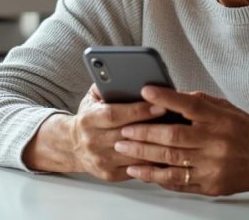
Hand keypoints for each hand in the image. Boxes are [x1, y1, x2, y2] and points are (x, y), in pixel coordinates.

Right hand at [22, 85, 167, 180]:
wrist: (72, 146)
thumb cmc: (89, 118)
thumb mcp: (91, 98)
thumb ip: (104, 85)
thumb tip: (123, 74)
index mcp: (88, 120)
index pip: (114, 115)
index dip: (138, 111)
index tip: (160, 104)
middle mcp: (92, 142)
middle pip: (127, 135)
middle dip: (153, 126)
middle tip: (175, 118)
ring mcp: (101, 161)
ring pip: (135, 155)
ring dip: (156, 145)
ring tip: (176, 134)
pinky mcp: (110, 174)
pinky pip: (136, 168)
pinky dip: (152, 160)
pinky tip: (166, 150)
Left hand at [113, 86, 248, 195]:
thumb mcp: (227, 109)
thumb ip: (198, 104)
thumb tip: (167, 99)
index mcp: (220, 119)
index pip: (188, 105)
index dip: (164, 98)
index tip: (144, 91)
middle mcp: (217, 143)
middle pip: (173, 137)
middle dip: (143, 133)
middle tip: (123, 130)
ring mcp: (213, 167)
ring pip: (171, 161)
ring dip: (143, 156)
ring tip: (124, 150)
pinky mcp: (211, 186)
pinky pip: (178, 182)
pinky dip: (156, 176)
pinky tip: (141, 171)